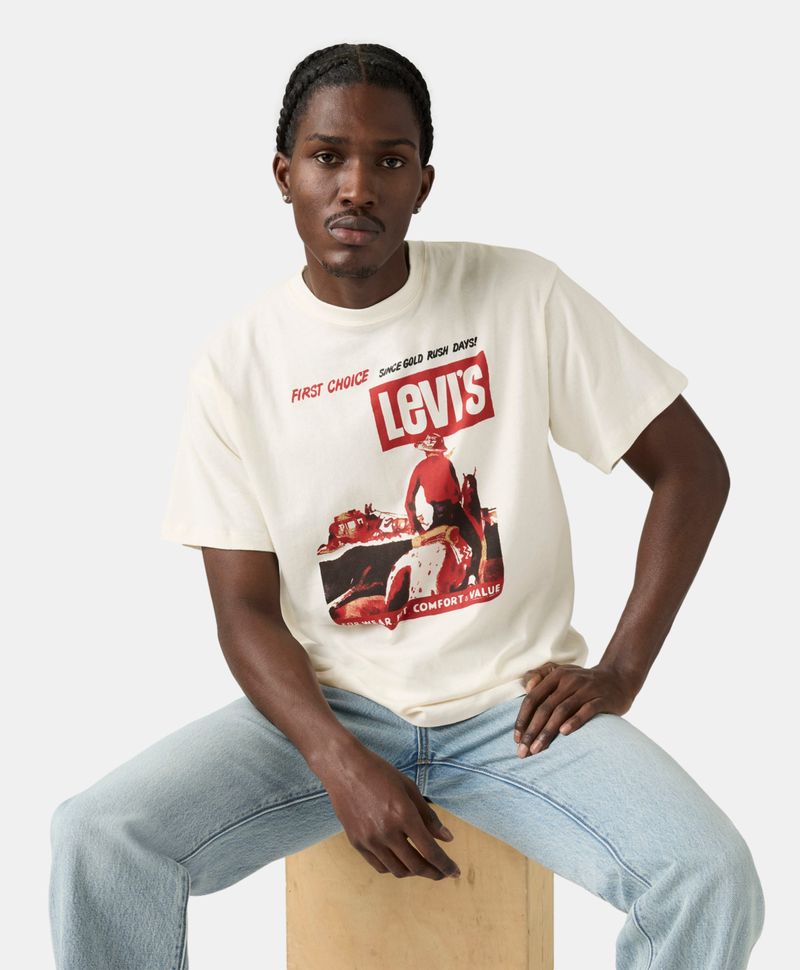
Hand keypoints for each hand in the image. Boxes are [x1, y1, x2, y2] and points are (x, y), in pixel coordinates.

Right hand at [322, 744, 460, 879]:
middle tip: (442, 872)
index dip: (445, 865)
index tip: (455, 872)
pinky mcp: (357, 843)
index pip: (430, 851)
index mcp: (404, 815)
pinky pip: (379, 866)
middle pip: (415, 866)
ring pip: (397, 870)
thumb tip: (448, 838)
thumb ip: (429, 816)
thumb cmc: (380, 773)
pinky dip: (394, 867)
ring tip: (422, 865)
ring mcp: (370, 840)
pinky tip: (400, 860)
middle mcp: (387, 832)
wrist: (344, 769)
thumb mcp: (410, 789)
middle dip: (433, 872)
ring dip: (414, 872)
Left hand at [513, 662, 639, 756]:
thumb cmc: (583, 682)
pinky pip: (586, 711)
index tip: (517, 739)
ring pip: (562, 711)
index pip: (533, 698)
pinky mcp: (602, 699)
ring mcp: (586, 689)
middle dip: (532, 731)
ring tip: (538, 749)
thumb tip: (526, 688)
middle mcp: (569, 680)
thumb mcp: (562, 674)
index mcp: (556, 675)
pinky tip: (564, 733)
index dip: (523, 718)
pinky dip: (574, 721)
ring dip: (547, 732)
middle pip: (545, 707)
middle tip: (523, 751)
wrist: (618, 678)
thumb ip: (541, 677)